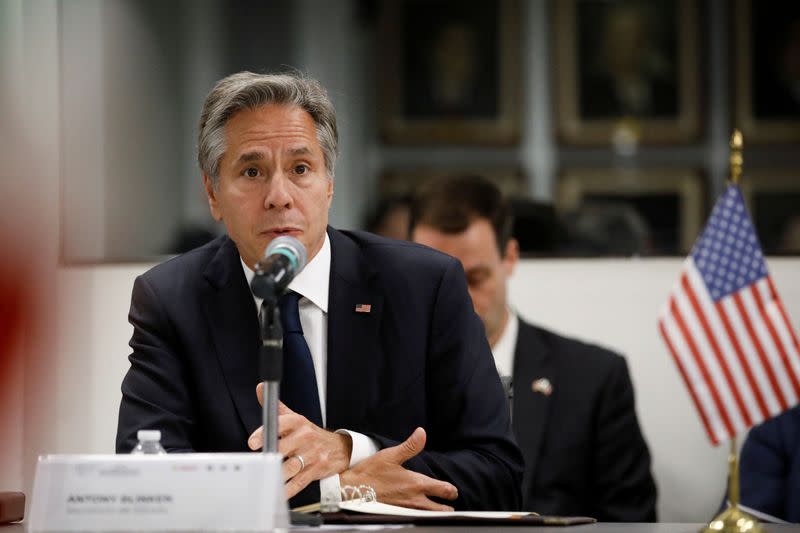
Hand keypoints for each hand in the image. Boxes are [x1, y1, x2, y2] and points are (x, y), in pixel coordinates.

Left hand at [248, 383, 352, 497]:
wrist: (339, 448)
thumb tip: (261, 388)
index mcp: (298, 422)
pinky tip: (278, 492)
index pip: (280, 424)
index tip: (252, 443)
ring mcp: (312, 454)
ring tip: (265, 478)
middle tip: (258, 464)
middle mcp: (306, 436)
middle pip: (283, 448)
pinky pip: (298, 482)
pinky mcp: (316, 470)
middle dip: (269, 457)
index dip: (264, 433)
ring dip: (276, 475)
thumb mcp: (295, 418)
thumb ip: (276, 407)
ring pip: (289, 467)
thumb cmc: (310, 434)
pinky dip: (286, 490)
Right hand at [339, 427, 457, 510]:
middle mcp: (415, 500)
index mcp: (416, 484)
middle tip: (448, 504)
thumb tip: (422, 433)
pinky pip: (416, 518)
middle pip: (441, 510)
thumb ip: (410, 446)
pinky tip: (419, 512)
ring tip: (437, 510)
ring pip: (430, 516)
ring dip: (435, 513)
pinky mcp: (398, 515)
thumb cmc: (370, 472)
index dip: (451, 490)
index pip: (444, 490)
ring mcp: (407, 510)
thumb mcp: (390, 455)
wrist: (352, 491)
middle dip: (447, 507)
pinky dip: (422, 516)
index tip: (452, 490)